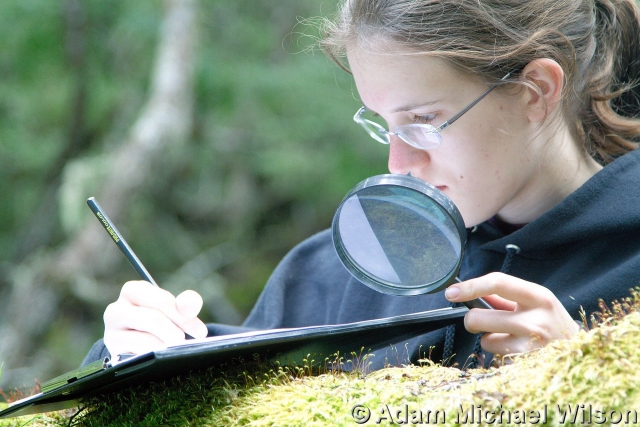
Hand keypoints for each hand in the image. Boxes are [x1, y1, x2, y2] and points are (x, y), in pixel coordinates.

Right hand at [103, 281, 208, 356]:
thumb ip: (185, 304)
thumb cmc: (156, 318)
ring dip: (165, 345)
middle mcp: (117, 309)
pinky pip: (139, 354)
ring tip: (175, 348)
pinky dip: (154, 354)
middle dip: (175, 331)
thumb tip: (192, 304)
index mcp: (133, 291)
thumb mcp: (171, 308)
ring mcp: (112, 331)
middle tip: (186, 341)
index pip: (162, 301)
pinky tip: (162, 355)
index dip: (183, 316)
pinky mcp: (113, 350)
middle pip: (152, 319)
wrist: (134, 340)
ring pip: (145, 339)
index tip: (200, 331)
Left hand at [445, 272, 579, 355]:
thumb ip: (506, 297)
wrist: (581, 355)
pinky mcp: (526, 365)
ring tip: (510, 338)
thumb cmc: (552, 324)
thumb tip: (471, 292)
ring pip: (485, 341)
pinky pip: (496, 358)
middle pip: (480, 317)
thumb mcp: (536, 303)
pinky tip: (516, 352)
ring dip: (490, 340)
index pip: (498, 283)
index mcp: (539, 297)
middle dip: (472, 320)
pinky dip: (499, 355)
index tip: (452, 292)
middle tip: (479, 322)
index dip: (471, 286)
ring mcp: (531, 345)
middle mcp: (536, 320)